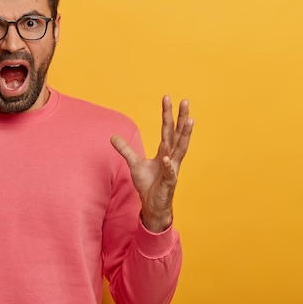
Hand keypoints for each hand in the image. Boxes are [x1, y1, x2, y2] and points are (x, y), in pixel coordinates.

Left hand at [111, 96, 193, 232]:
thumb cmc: (148, 184)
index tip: (167, 98)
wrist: (152, 206)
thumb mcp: (134, 164)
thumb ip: (125, 149)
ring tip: (190, 120)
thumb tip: (112, 136)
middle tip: (186, 101)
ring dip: (185, 135)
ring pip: (181, 149)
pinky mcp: (169, 183)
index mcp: (165, 151)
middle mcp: (172, 157)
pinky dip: (168, 165)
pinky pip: (169, 172)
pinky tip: (166, 157)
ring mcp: (172, 169)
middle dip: (182, 118)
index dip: (167, 114)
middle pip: (178, 134)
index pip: (167, 129)